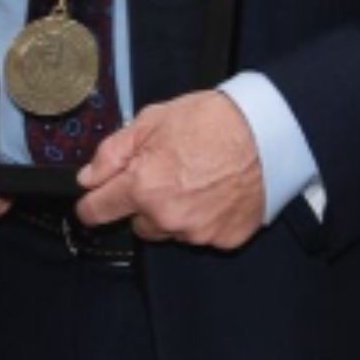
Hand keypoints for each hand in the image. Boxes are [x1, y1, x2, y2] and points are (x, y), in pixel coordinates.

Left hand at [75, 90, 264, 247]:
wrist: (269, 130)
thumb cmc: (214, 122)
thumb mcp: (151, 122)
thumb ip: (112, 154)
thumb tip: (89, 177)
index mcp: (143, 188)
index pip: (97, 211)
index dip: (92, 204)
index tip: (94, 201)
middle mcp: (168, 216)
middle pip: (138, 224)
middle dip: (144, 204)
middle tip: (167, 176)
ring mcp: (199, 231)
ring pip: (171, 231)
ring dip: (175, 214)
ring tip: (197, 182)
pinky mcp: (226, 238)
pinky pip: (204, 235)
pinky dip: (206, 219)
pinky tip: (217, 194)